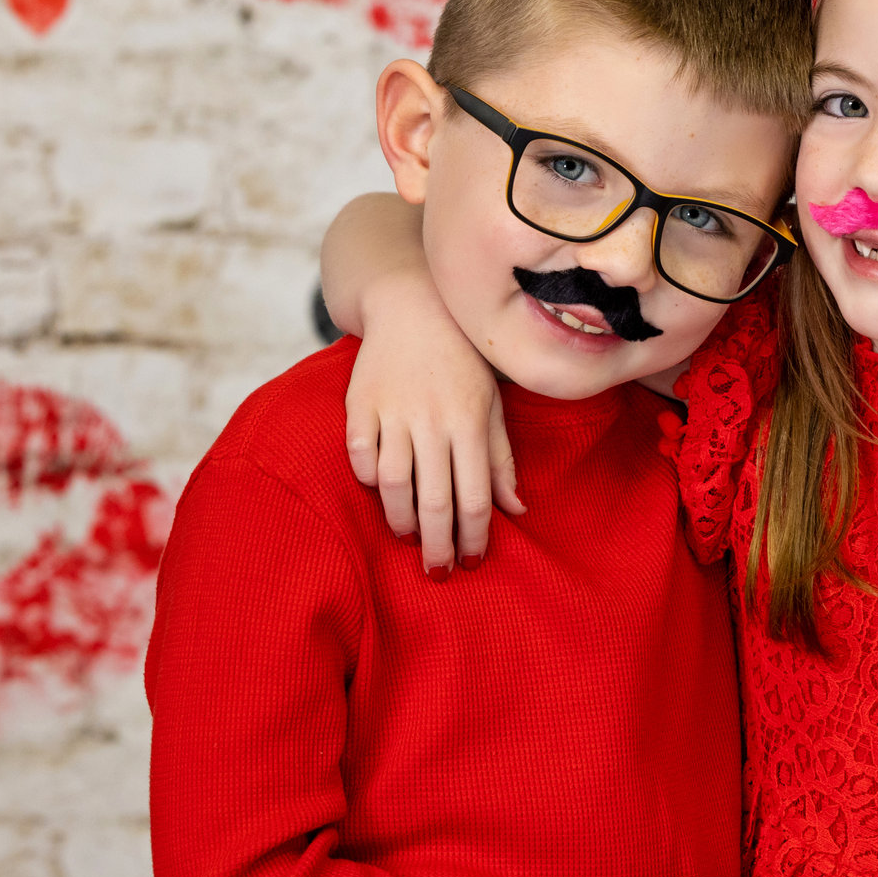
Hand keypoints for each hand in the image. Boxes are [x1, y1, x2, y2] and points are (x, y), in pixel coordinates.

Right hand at [321, 193, 522, 575]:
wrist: (413, 304)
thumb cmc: (463, 361)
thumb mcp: (492, 404)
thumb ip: (501, 458)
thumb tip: (518, 511)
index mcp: (471, 422)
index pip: (475, 495)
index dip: (474, 536)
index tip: (472, 563)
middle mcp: (432, 420)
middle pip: (434, 499)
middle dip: (437, 545)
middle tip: (438, 572)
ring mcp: (393, 411)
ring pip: (394, 483)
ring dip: (400, 520)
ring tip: (408, 538)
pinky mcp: (359, 403)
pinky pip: (359, 454)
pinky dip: (368, 478)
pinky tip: (381, 492)